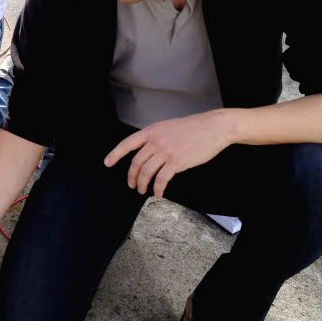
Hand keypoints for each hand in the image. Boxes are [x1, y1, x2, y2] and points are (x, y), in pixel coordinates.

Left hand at [103, 110, 236, 197]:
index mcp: (151, 131)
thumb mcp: (169, 127)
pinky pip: (161, 179)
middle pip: (136, 163)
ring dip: (142, 184)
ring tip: (143, 190)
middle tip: (132, 185)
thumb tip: (149, 151)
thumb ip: (157, 137)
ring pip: (146, 172)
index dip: (115, 154)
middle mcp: (155, 141)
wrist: (213, 128)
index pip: (127, 143)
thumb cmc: (194, 128)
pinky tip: (158, 193)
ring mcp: (165, 152)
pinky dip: (157, 189)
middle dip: (132, 177)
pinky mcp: (176, 162)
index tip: (107, 163)